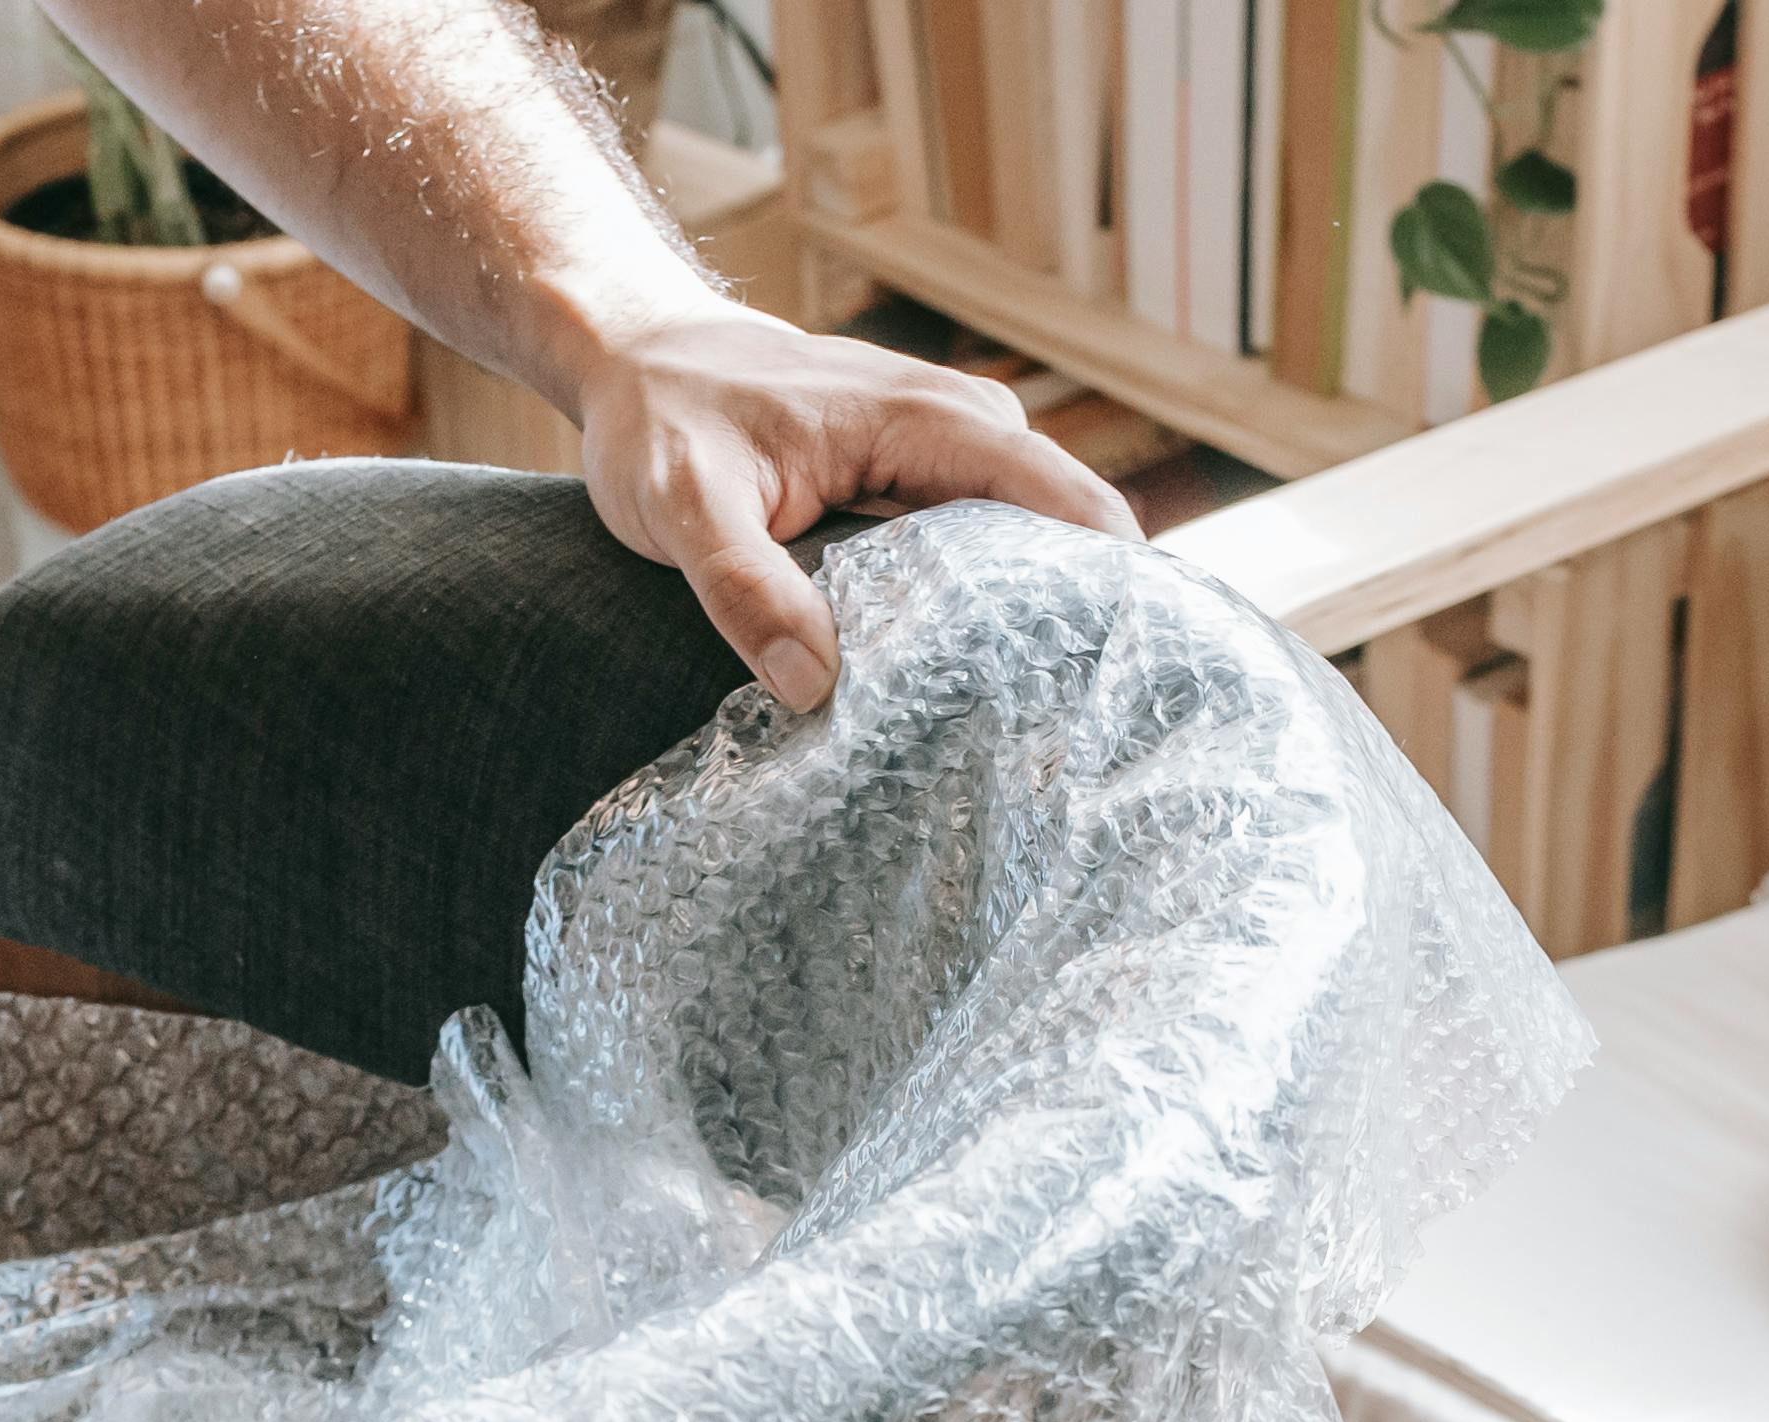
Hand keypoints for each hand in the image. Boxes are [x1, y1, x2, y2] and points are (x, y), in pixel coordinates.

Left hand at [565, 296, 1137, 711]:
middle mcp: (955, 422)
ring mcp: (942, 445)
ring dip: (1042, 608)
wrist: (633, 353)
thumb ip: (744, 588)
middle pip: (1063, 522)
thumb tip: (816, 689)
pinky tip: (981, 668)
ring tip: (1054, 712)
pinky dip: (993, 594)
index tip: (1136, 666)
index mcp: (922, 419)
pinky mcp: (919, 472)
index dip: (1110, 577)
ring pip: (1029, 533)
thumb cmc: (657, 417)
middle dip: (1087, 609)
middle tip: (1094, 722)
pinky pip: (985, 535)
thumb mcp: (681, 504)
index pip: (1059, 495)